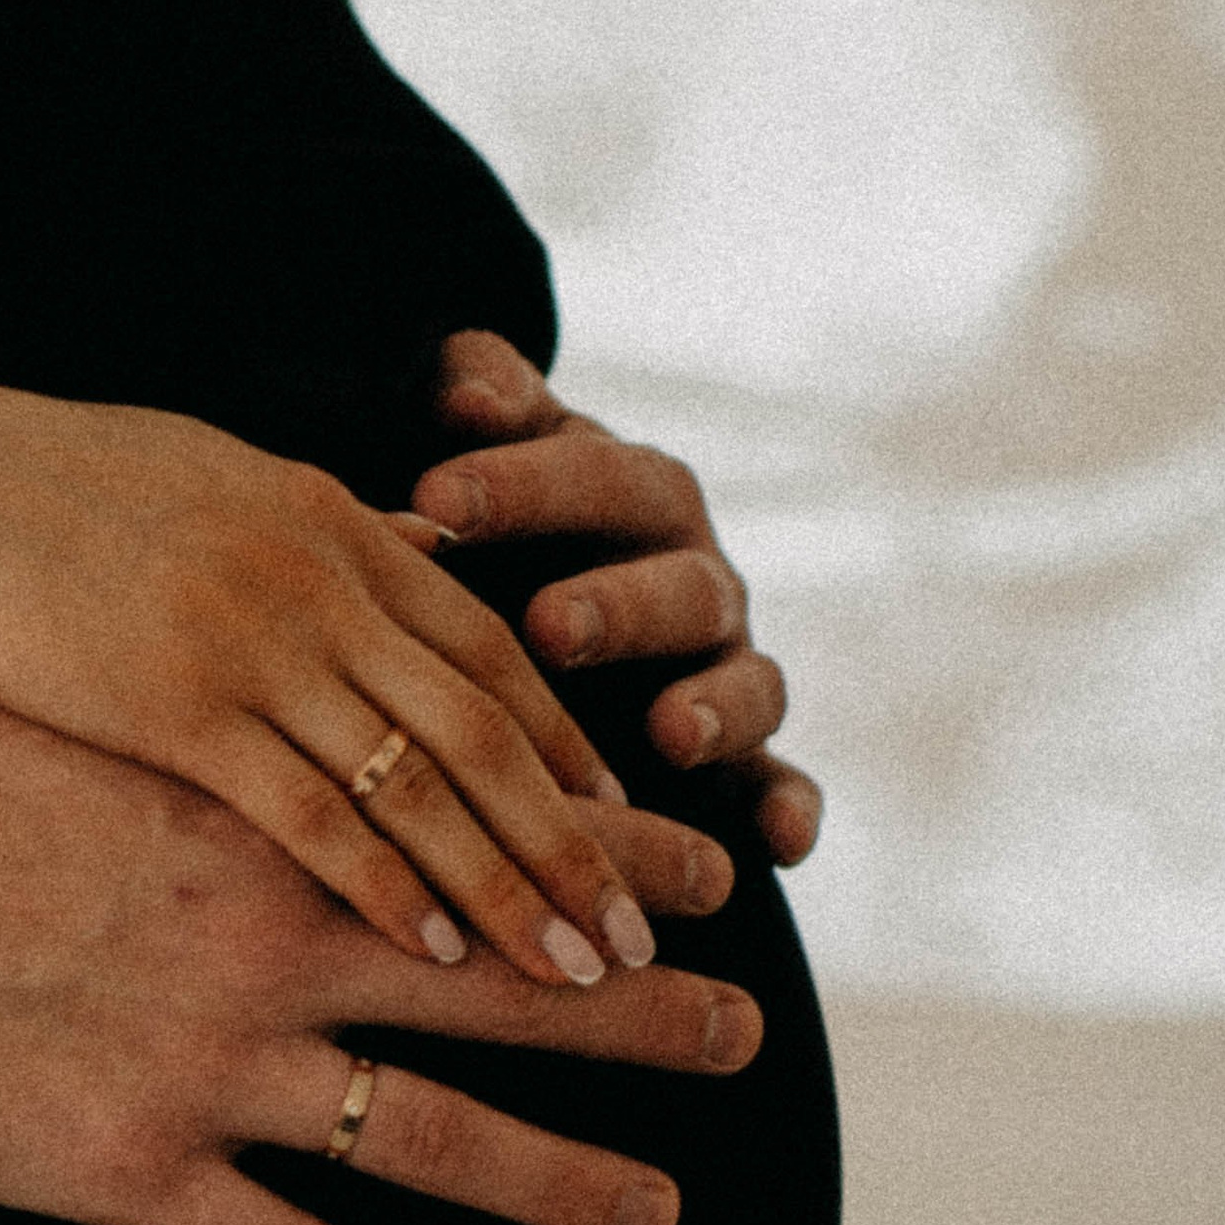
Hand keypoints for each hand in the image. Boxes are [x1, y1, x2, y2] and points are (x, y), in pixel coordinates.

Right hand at [0, 376, 721, 994]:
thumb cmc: (54, 486)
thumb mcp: (225, 476)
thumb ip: (336, 527)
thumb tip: (429, 537)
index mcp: (336, 529)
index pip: (488, 651)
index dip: (565, 746)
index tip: (628, 827)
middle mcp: (323, 586)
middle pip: (488, 732)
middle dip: (577, 843)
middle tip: (650, 936)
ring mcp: (260, 649)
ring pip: (425, 784)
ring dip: (514, 887)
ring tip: (584, 977)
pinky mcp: (181, 714)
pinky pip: (315, 817)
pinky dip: (390, 886)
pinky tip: (445, 951)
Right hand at [0, 667, 758, 1224]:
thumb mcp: (96, 698)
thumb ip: (223, 692)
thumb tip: (316, 631)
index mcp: (276, 823)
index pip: (491, 837)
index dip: (612, 858)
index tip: (714, 869)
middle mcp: (275, 949)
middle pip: (507, 988)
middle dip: (638, 1010)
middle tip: (744, 1030)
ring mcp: (212, 1071)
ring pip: (437, 1142)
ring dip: (564, 1179)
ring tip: (663, 1206)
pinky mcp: (132, 1171)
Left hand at [408, 334, 822, 868]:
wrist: (548, 599)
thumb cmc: (499, 523)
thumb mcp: (485, 456)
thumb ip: (478, 402)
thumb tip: (462, 379)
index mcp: (633, 493)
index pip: (591, 474)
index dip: (520, 485)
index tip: (434, 498)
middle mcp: (694, 576)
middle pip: (679, 582)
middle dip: (617, 604)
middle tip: (545, 625)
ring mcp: (726, 668)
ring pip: (747, 681)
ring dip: (717, 706)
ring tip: (670, 733)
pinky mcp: (744, 759)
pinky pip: (781, 782)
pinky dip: (791, 809)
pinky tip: (780, 845)